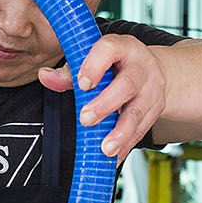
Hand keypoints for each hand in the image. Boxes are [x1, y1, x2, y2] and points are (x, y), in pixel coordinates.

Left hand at [39, 33, 167, 159]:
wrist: (149, 69)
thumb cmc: (116, 63)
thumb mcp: (94, 60)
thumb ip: (68, 71)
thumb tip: (45, 76)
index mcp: (122, 47)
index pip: (110, 50)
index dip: (95, 66)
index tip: (82, 84)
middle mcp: (140, 66)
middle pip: (127, 84)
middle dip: (106, 105)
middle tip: (86, 119)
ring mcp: (151, 89)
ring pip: (138, 111)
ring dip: (121, 132)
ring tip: (106, 148)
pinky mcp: (156, 109)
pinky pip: (142, 129)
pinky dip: (126, 145)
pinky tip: (115, 155)